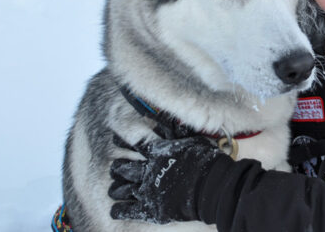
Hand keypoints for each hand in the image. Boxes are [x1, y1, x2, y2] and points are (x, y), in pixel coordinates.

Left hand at [109, 135, 225, 223]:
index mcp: (157, 152)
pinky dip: (119, 210)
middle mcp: (148, 170)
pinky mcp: (149, 208)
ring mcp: (147, 190)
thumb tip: (162, 113)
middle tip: (116, 168)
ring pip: (121, 189)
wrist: (211, 184)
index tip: (114, 140)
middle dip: (118, 168)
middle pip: (123, 168)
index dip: (122, 142)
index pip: (134, 144)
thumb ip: (174, 126)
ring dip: (116, 189)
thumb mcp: (192, 137)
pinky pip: (126, 211)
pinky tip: (116, 210)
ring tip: (113, 189)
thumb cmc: (204, 159)